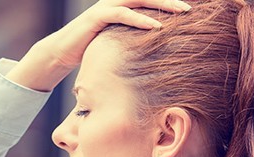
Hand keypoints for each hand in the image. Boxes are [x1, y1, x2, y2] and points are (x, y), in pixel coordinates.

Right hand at [7, 0, 190, 91]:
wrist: (61, 52)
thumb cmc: (90, 50)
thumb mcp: (116, 43)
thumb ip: (133, 40)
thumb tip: (154, 53)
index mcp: (122, 6)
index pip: (149, 0)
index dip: (168, 2)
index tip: (191, 9)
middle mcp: (115, 1)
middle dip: (172, 0)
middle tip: (192, 8)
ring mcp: (106, 7)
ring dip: (163, 4)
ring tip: (183, 11)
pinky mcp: (97, 16)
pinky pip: (122, 13)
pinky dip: (140, 19)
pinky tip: (156, 26)